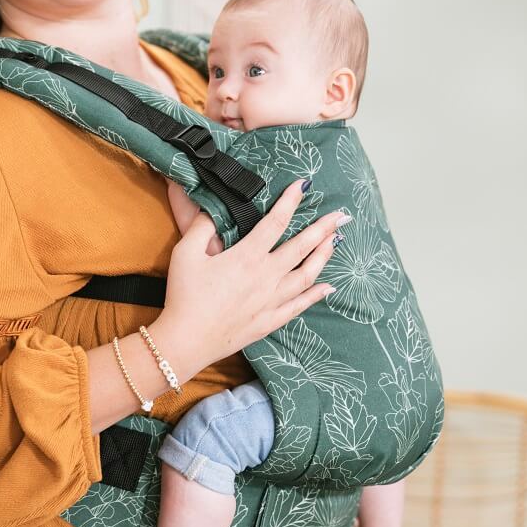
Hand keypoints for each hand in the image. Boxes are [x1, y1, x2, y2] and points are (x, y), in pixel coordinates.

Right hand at [155, 179, 343, 375]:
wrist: (186, 340)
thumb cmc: (184, 296)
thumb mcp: (186, 252)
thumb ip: (202, 226)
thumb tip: (215, 209)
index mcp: (247, 256)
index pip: (276, 222)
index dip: (291, 201)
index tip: (304, 185)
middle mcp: (266, 276)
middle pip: (302, 247)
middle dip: (323, 228)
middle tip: (341, 215)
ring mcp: (271, 300)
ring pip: (307, 275)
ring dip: (323, 256)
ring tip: (336, 242)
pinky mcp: (270, 321)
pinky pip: (300, 305)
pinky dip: (316, 295)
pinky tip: (329, 287)